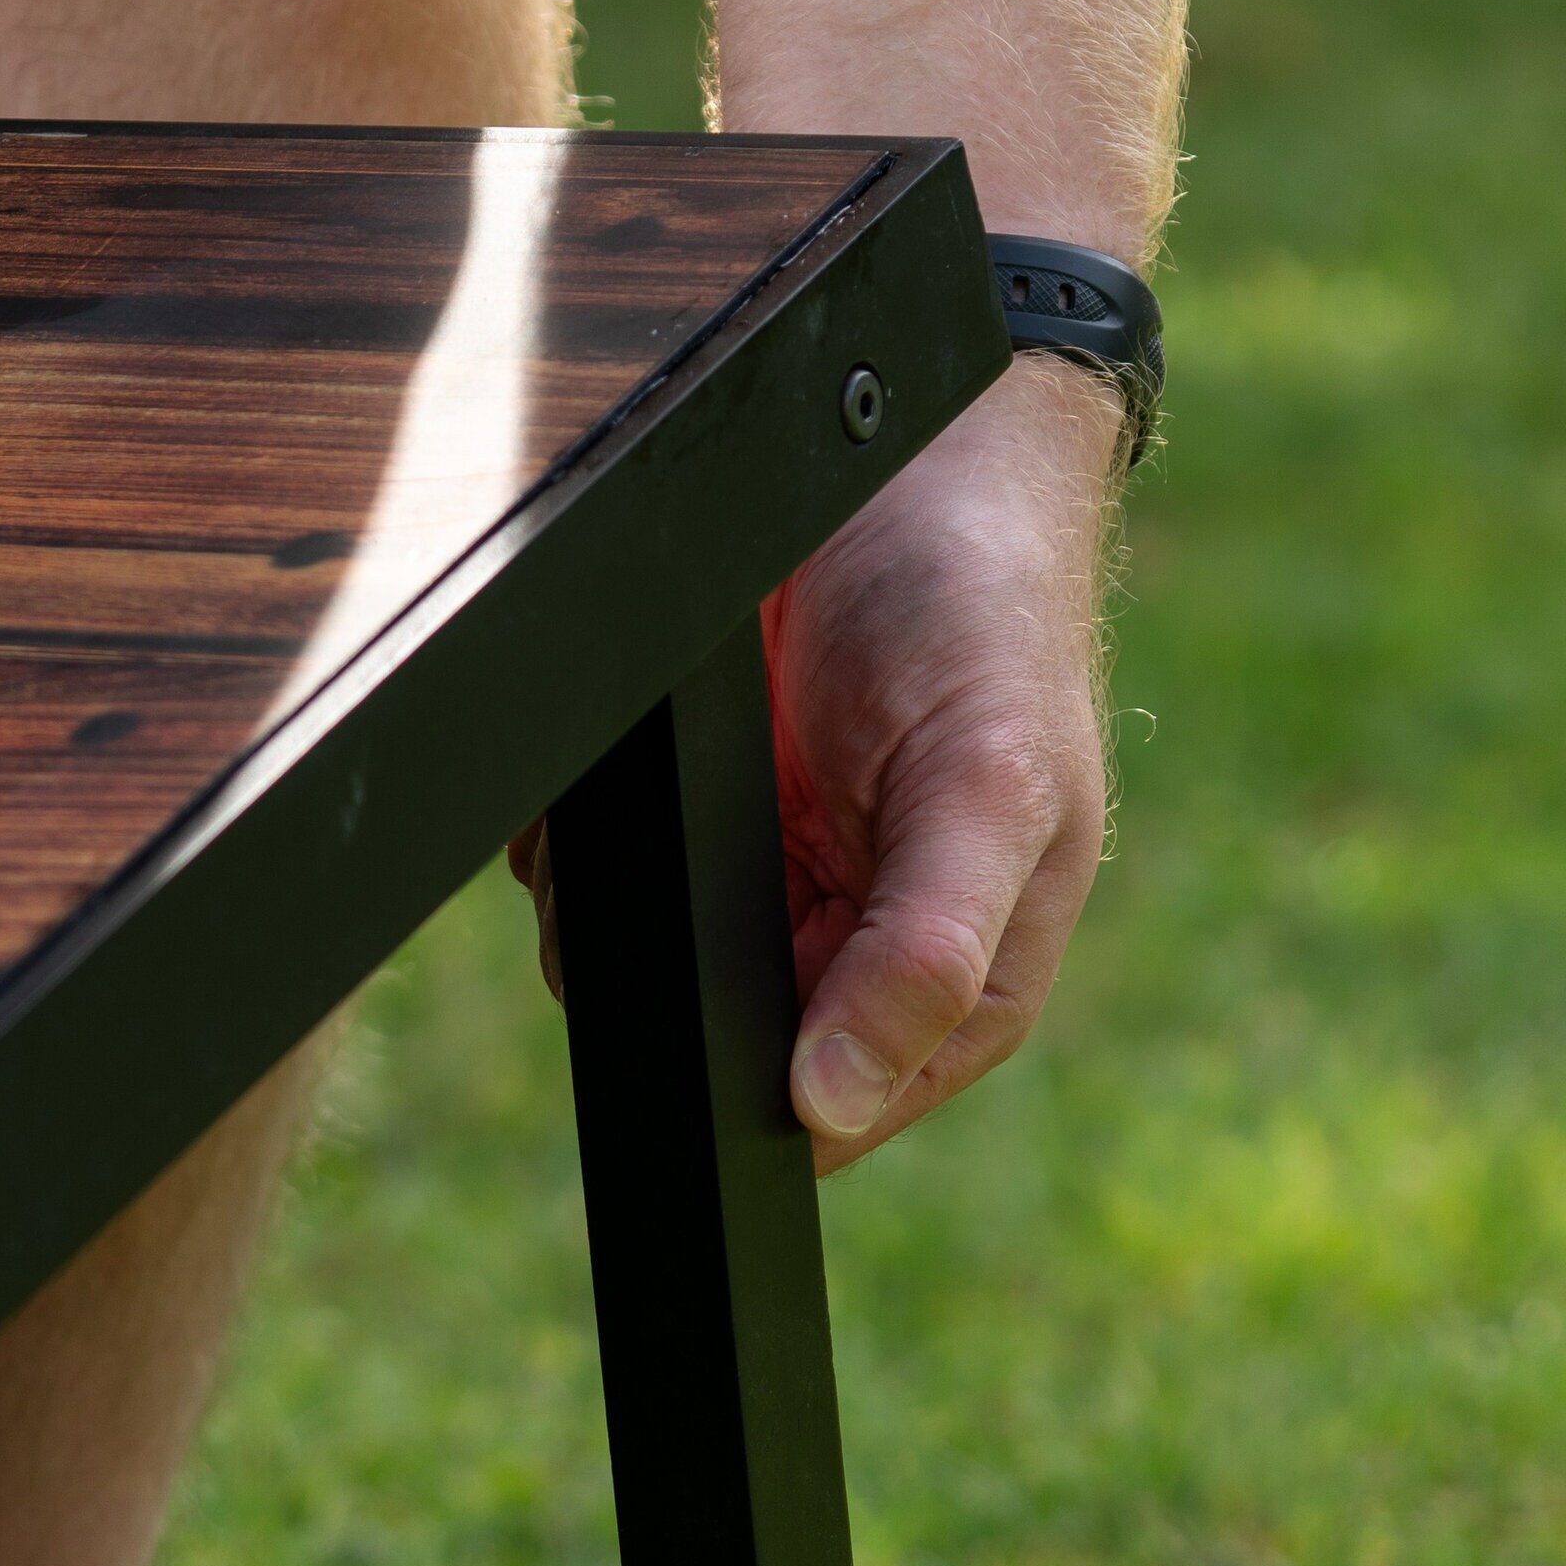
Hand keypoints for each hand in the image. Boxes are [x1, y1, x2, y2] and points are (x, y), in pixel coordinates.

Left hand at [506, 360, 1117, 1170]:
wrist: (912, 448)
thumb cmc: (986, 613)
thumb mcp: (991, 786)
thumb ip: (928, 953)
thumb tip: (831, 1102)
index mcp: (949, 981)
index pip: (824, 1118)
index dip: (759, 1089)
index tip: (731, 991)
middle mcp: (839, 946)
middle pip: (699, 1045)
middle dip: (674, 972)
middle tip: (716, 850)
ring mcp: (746, 876)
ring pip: (618, 957)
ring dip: (611, 889)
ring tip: (691, 774)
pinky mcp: (667, 807)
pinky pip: (574, 860)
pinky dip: (578, 820)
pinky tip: (640, 748)